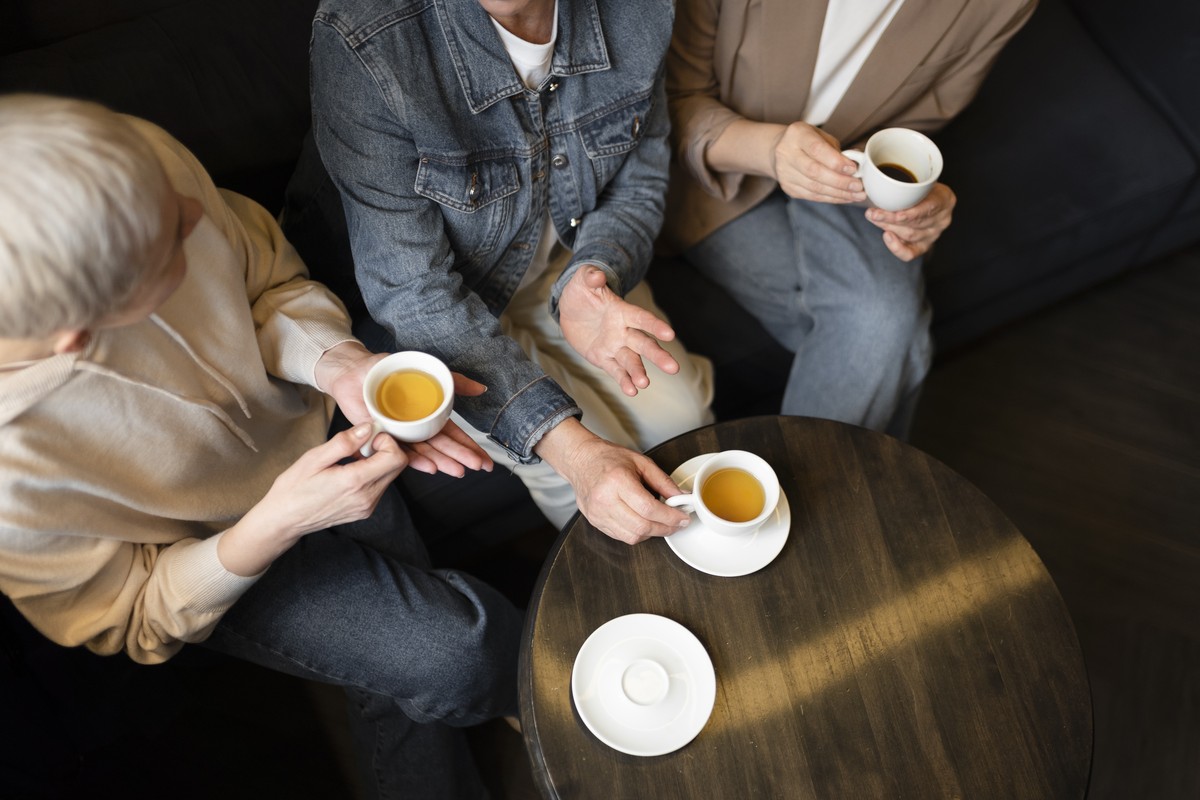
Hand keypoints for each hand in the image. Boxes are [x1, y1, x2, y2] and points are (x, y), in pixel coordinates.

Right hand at [219, 424, 407, 575]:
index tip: (368, 437)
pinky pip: (380, 487)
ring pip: (390, 476)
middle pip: (397, 466)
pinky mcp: (365, 511)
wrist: (284, 519)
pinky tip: (351, 471)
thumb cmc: (294, 488)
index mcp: (355, 482)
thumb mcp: (314, 458)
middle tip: (361, 445)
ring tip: (352, 458)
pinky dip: (372, 474)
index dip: (387, 441)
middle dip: (385, 449)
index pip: (396, 457)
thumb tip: (368, 428)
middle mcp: (367, 497)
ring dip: (378, 462)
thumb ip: (344, 443)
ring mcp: (367, 507)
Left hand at [314, 342, 492, 475]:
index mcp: (427, 415)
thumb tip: (481, 388)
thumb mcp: (426, 371)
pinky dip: (416, 460)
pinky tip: (432, 467)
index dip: (469, 446)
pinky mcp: (383, 438)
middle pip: (443, 445)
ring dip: (443, 461)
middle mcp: (416, 427)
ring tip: (460, 470)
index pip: (453, 433)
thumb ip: (454, 381)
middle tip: (479, 466)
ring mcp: (400, 434)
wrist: (353, 370)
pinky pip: (401, 452)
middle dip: (462, 457)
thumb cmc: (386, 369)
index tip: (484, 459)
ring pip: (425, 451)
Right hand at [535, 419, 690, 543]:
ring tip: (661, 523)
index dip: (670, 517)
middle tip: (677, 524)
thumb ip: (663, 482)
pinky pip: (621, 536)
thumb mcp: (641, 462)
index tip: (683, 518)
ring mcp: (598, 513)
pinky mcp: (595, 522)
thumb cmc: (608, 458)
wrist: (580, 460)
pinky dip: (637, 533)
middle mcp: (605, 500)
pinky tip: (643, 522)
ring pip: (632, 536)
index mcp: (617, 481)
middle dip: (665, 528)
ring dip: (652, 533)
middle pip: (641, 526)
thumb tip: (681, 497)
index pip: (648, 508)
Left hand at [558, 265, 679, 396]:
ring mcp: (615, 346)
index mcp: (622, 311)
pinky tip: (632, 391)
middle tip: (673, 368)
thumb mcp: (583, 279)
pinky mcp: (604, 358)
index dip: (655, 326)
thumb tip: (597, 275)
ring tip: (644, 384)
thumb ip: (591, 276)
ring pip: (631, 360)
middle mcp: (623, 330)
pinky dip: (624, 381)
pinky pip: (615, 371)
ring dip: (638, 372)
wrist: (571, 309)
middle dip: (657, 355)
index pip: (642, 318)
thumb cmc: (581, 290)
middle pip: (643, 344)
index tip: (670, 334)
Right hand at [773, 122, 867, 203]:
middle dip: (840, 181)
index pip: (816, 150)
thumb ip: (837, 150)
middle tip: (858, 186)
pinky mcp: (788, 187)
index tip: (853, 169)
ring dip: (838, 193)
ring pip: (814, 187)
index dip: (836, 162)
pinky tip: (845, 197)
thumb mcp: (821, 136)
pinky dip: (831, 198)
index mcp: (797, 134)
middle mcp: (786, 153)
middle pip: (814, 172)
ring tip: (856, 195)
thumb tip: (858, 165)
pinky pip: (812, 196)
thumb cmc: (808, 141)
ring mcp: (785, 173)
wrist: (781, 149)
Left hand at [866, 182, 956, 261]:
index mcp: (945, 200)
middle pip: (915, 223)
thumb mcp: (920, 181)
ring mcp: (934, 234)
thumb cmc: (921, 189)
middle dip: (890, 218)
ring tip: (874, 218)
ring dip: (888, 227)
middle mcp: (942, 220)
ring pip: (910, 235)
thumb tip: (880, 185)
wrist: (929, 200)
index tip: (897, 214)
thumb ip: (909, 185)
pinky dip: (896, 247)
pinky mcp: (924, 246)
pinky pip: (910, 253)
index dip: (912, 213)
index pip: (929, 208)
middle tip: (873, 213)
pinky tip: (887, 236)